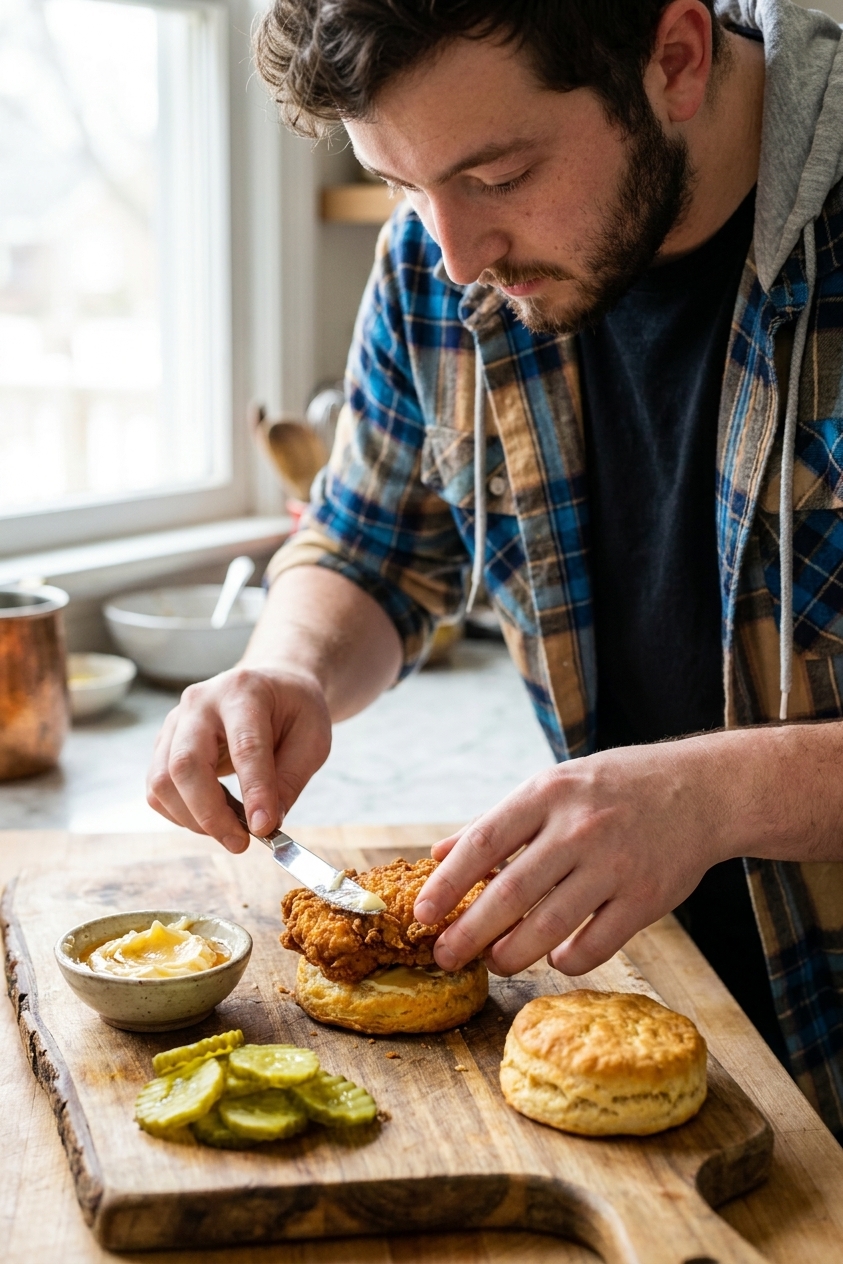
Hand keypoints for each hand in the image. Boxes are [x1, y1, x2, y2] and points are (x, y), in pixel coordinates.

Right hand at [147, 666, 330, 851]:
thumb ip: (290, 779)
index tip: (264, 828)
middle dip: (211, 813)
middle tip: (241, 843)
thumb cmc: (293, 710)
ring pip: (163, 781)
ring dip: (194, 819)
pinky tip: (213, 816)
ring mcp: (175, 721)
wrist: (271, 686)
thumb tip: (265, 824)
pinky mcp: (163, 744)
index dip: (254, 791)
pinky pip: (157, 789)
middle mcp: (200, 702)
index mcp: (244, 691)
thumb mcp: (312, 738)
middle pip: (186, 764)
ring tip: (232, 830)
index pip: (244, 746)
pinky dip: (181, 814)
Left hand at [413, 736, 734, 976]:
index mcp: (548, 794)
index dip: (448, 884)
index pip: (483, 842)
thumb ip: (496, 821)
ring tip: (494, 962)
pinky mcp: (646, 898)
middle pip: (510, 892)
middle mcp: (579, 828)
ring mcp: (615, 864)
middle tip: (445, 956)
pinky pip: (595, 945)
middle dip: (469, 932)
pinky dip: (567, 959)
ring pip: (549, 926)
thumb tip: (438, 854)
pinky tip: (554, 957)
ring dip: (512, 954)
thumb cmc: (614, 787)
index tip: (422, 915)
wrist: (701, 790)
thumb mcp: (553, 785)